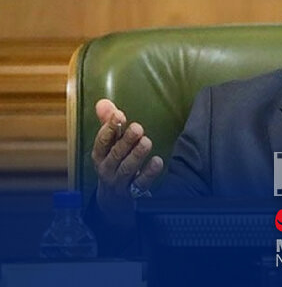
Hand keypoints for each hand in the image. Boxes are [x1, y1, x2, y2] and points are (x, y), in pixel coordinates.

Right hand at [92, 99, 163, 225]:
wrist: (113, 202)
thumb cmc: (113, 164)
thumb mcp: (108, 146)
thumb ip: (108, 123)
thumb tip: (103, 102)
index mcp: (100, 155)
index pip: (101, 141)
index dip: (109, 128)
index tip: (120, 115)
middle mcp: (107, 169)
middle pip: (115, 155)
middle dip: (126, 141)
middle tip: (138, 128)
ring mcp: (119, 182)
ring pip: (127, 169)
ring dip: (137, 155)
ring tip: (147, 142)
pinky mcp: (132, 193)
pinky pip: (140, 184)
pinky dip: (149, 174)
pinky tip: (158, 162)